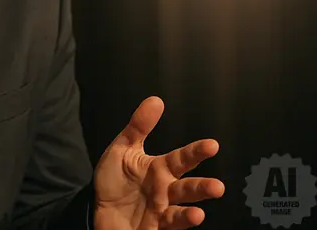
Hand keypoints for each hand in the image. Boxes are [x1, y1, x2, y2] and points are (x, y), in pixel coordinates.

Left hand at [93, 97, 224, 229]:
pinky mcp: (155, 227)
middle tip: (218, 187)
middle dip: (203, 187)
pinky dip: (182, 222)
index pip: (182, 158)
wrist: (98, 209)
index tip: (212, 145)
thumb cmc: (114, 180)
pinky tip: (193, 217)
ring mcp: (162, 210)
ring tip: (201, 212)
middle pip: (188, 188)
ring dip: (193, 212)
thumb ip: (139, 127)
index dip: (197, 152)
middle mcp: (166, 190)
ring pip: (183, 210)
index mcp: (160, 169)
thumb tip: (155, 100)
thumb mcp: (122, 150)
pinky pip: (171, 225)